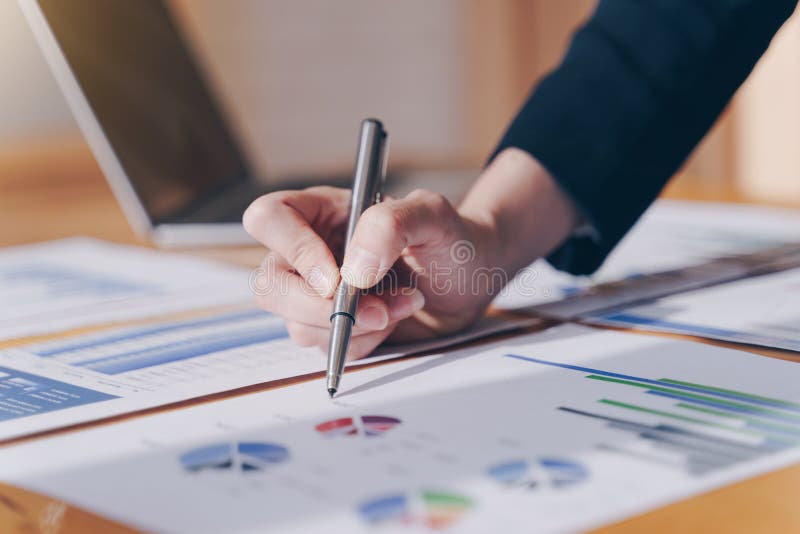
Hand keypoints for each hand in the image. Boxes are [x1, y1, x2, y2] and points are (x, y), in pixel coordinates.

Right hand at [243, 187, 496, 359]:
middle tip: (375, 310)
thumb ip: (391, 225)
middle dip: (321, 308)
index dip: (292, 250)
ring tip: (404, 303)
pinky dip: (366, 341)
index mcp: (320, 211)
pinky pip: (327, 347)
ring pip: (298, 324)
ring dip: (355, 326)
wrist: (471, 281)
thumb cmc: (451, 238)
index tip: (337, 278)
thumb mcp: (432, 214)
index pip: (269, 219)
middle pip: (271, 285)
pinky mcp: (335, 327)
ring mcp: (318, 294)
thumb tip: (352, 273)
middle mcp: (310, 252)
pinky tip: (396, 318)